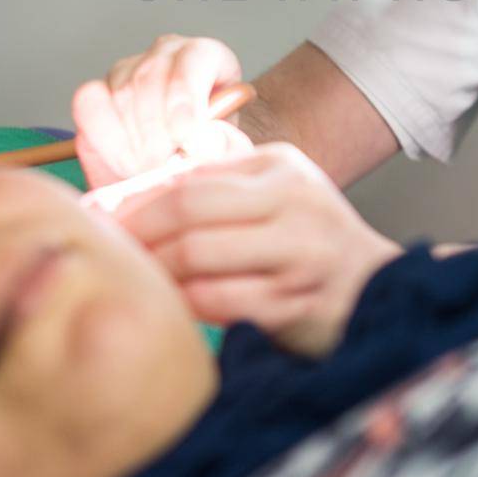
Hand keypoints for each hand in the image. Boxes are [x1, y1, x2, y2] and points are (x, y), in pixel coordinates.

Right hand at [73, 34, 242, 186]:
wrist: (184, 159)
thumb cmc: (210, 146)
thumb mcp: (231, 145)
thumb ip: (226, 145)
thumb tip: (205, 145)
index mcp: (205, 55)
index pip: (191, 61)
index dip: (185, 99)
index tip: (185, 138)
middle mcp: (164, 54)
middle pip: (150, 77)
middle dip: (156, 131)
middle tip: (165, 166)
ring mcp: (127, 70)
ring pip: (120, 93)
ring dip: (134, 141)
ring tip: (152, 170)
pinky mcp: (96, 92)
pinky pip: (88, 104)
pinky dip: (106, 139)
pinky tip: (126, 162)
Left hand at [116, 141, 401, 356]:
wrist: (375, 288)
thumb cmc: (309, 239)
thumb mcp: (277, 190)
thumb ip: (220, 181)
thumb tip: (138, 187)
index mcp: (281, 168)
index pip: (190, 182)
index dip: (137, 203)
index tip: (102, 220)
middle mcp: (295, 204)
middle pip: (190, 214)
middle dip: (139, 236)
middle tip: (110, 253)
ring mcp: (299, 256)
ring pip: (200, 260)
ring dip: (159, 273)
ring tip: (139, 280)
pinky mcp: (297, 305)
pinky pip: (221, 304)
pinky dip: (188, 305)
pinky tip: (174, 308)